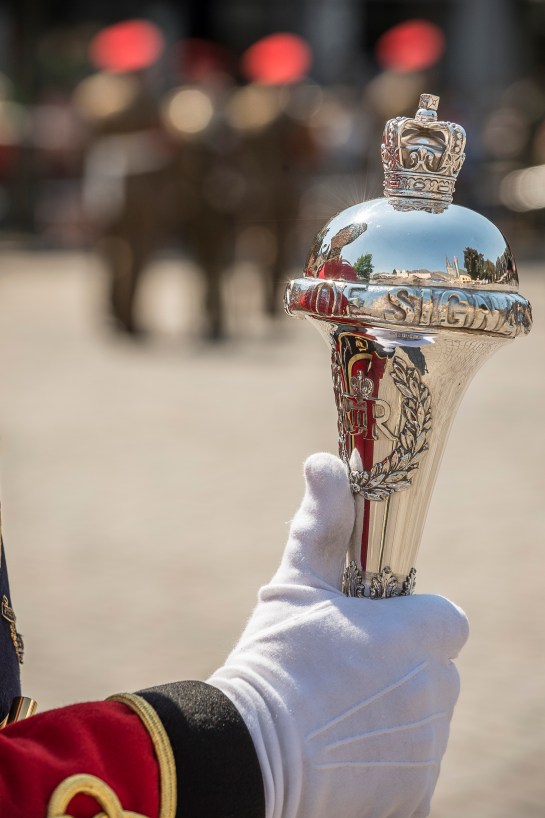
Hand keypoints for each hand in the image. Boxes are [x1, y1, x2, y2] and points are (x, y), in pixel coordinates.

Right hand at [208, 453, 468, 817]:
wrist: (247, 750)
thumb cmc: (275, 657)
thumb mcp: (296, 582)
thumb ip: (323, 521)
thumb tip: (325, 460)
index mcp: (420, 636)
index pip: (446, 622)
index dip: (413, 624)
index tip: (375, 629)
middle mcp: (437, 692)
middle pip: (434, 672)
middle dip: (400, 670)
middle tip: (344, 673)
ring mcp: (427, 747)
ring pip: (423, 720)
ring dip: (391, 715)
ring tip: (334, 714)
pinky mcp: (415, 794)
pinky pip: (412, 768)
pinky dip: (385, 762)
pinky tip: (341, 752)